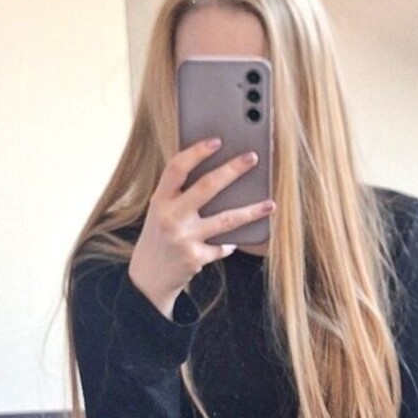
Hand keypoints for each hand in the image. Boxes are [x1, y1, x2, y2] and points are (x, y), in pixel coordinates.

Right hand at [128, 139, 275, 318]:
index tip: (217, 140)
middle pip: (207, 187)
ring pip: (225, 220)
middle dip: (232, 170)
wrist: (148, 277)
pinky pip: (222, 247)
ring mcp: (184, 238)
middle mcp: (171, 217)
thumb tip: (218, 174)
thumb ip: (179, 194)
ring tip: (270, 204)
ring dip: (251, 212)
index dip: (197, 152)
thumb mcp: (160, 211)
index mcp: (160, 200)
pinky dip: (229, 244)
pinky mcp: (195, 257)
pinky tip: (233, 242)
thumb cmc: (159, 236)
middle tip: (253, 157)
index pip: (177, 168)